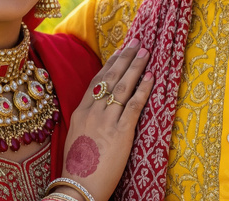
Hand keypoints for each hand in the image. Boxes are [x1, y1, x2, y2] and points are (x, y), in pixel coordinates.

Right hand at [57, 38, 153, 200]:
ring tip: (146, 53)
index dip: (111, 64)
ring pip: (123, 87)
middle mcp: (93, 112)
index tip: (120, 50)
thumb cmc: (79, 165)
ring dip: (136, 67)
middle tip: (137, 42)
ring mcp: (106, 121)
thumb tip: (99, 107)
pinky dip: (143, 90)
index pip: (97, 81)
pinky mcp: (121, 133)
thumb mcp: (77, 136)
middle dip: (125, 58)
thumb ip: (87, 119)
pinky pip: (134, 105)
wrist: (78, 186)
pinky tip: (151, 78)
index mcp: (81, 112)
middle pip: (111, 78)